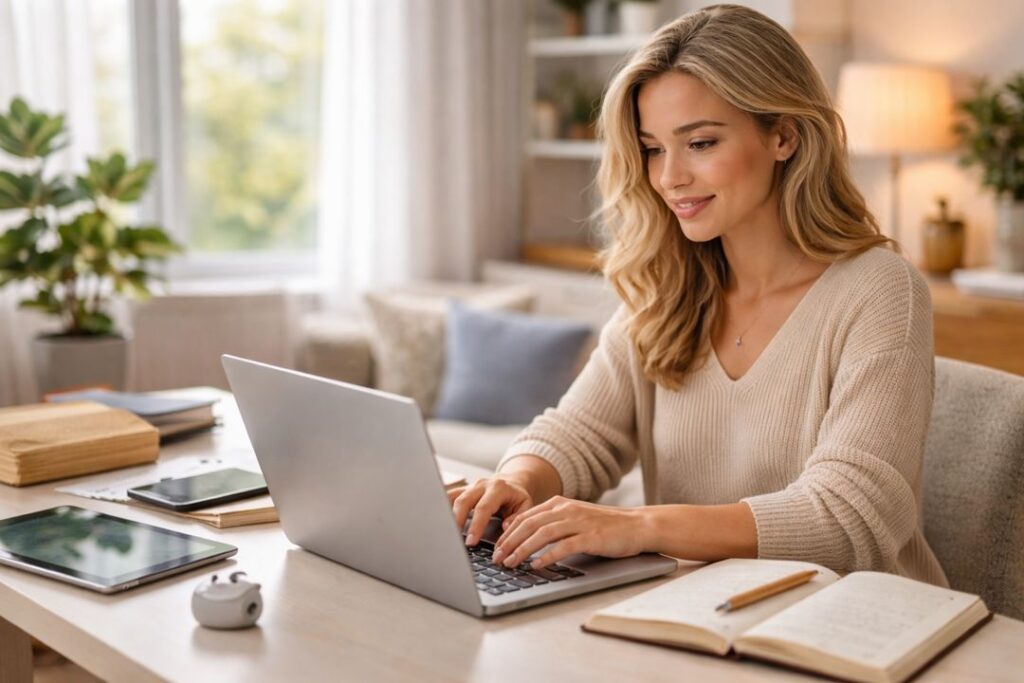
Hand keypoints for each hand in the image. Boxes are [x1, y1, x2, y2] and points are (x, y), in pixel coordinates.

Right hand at [449, 475, 534, 546]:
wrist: (511, 482)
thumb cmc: (517, 498)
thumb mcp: (525, 506)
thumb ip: (517, 518)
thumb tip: (505, 527)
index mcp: (498, 488)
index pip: (483, 508)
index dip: (476, 526)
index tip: (470, 542)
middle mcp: (481, 485)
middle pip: (463, 501)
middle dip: (457, 521)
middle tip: (454, 540)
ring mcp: (470, 486)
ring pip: (453, 498)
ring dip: (447, 515)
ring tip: (443, 533)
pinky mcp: (462, 490)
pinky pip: (448, 497)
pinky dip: (442, 507)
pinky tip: (437, 521)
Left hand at [491, 496, 647, 568]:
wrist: (637, 525)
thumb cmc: (605, 526)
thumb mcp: (574, 518)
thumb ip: (550, 522)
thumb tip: (521, 534)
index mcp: (560, 504)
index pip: (525, 517)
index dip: (507, 533)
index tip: (495, 547)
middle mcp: (567, 510)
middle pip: (529, 524)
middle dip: (509, 542)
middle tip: (497, 558)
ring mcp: (579, 522)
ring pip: (542, 534)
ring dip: (523, 549)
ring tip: (510, 563)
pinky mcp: (591, 536)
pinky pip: (564, 546)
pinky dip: (548, 556)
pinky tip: (536, 565)